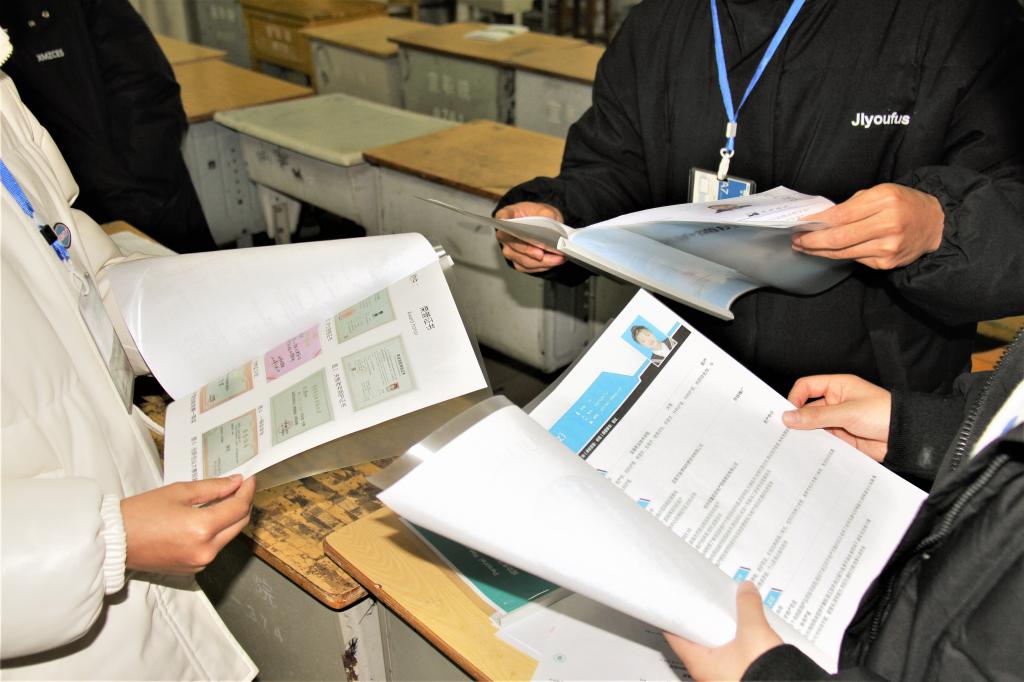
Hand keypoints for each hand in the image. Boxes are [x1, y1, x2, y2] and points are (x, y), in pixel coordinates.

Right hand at [121, 474, 255, 574]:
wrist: (114, 542)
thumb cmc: (141, 513)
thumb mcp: (179, 492)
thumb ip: (213, 487)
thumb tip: (236, 483)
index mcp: (202, 529)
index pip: (238, 508)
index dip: (247, 491)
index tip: (249, 479)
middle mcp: (206, 550)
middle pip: (239, 524)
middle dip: (243, 504)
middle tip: (240, 487)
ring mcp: (200, 563)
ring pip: (229, 537)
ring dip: (231, 518)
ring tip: (224, 499)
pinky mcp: (193, 569)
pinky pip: (215, 548)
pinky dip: (217, 532)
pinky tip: (210, 518)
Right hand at [494, 201, 566, 273]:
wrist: (541, 225)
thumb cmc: (538, 215)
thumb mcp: (545, 210)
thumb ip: (548, 216)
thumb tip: (552, 229)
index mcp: (507, 216)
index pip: (503, 216)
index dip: (505, 220)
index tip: (508, 222)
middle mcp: (504, 234)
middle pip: (515, 244)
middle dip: (534, 250)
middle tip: (551, 249)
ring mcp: (509, 249)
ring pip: (524, 259)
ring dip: (543, 261)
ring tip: (559, 258)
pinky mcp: (516, 261)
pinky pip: (528, 267)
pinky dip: (542, 266)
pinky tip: (554, 262)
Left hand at [664, 581, 782, 680]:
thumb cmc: (761, 673)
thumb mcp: (753, 632)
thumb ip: (748, 607)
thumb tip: (746, 589)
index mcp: (699, 663)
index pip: (674, 636)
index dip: (674, 616)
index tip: (676, 601)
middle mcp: (707, 674)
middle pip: (695, 641)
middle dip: (701, 621)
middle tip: (704, 601)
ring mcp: (722, 678)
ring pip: (714, 651)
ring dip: (720, 633)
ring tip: (727, 613)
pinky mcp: (739, 678)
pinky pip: (731, 658)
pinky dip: (733, 644)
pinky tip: (744, 634)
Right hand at [783, 374, 890, 461]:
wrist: (907, 437)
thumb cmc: (885, 414)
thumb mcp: (847, 412)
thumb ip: (817, 416)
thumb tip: (789, 417)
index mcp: (838, 387)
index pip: (807, 387)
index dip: (795, 398)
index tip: (787, 414)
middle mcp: (836, 403)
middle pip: (808, 409)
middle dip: (798, 420)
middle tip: (785, 432)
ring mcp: (840, 421)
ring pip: (815, 427)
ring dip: (807, 435)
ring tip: (796, 445)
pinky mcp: (844, 439)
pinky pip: (825, 441)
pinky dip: (817, 446)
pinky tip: (811, 453)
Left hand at [793, 183, 943, 268]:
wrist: (934, 224)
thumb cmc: (903, 204)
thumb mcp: (881, 192)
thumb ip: (852, 205)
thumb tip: (821, 218)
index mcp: (885, 201)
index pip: (841, 215)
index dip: (817, 221)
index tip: (800, 223)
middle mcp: (888, 225)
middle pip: (838, 238)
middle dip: (812, 240)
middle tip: (797, 240)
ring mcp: (888, 247)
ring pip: (843, 252)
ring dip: (819, 250)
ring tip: (805, 246)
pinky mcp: (887, 262)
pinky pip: (855, 258)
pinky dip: (839, 254)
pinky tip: (828, 250)